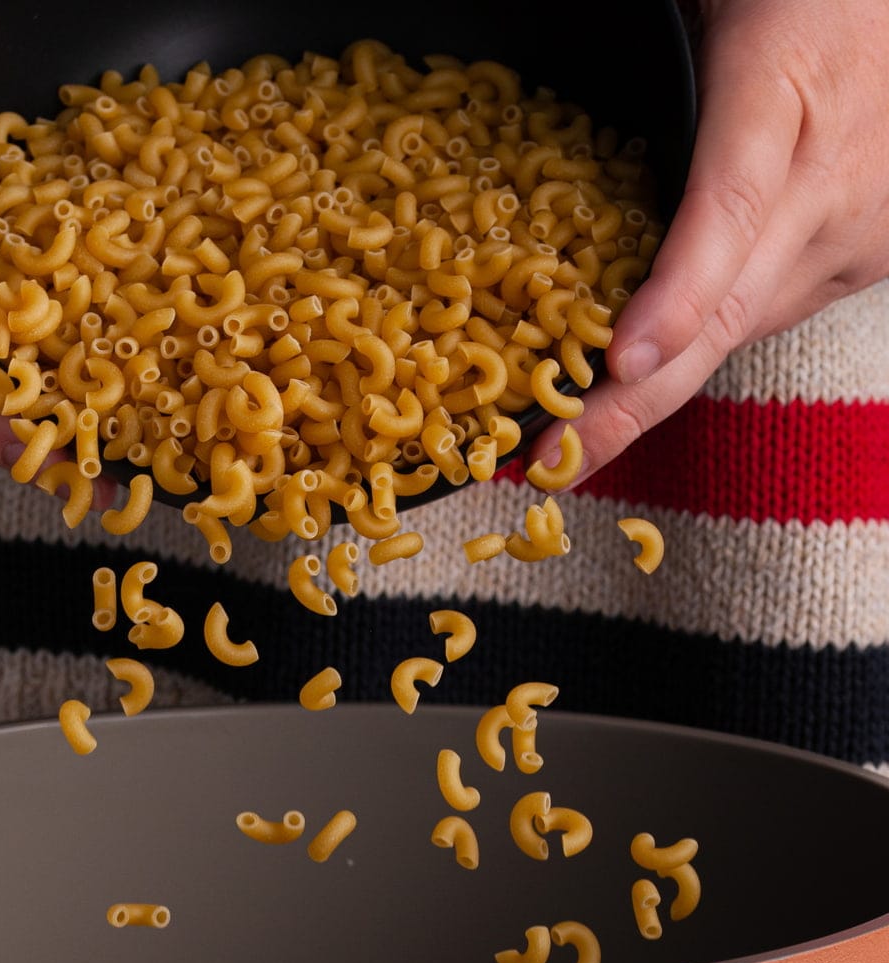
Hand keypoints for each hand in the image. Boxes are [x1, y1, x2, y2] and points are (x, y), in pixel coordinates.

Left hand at [531, 0, 888, 481]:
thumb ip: (651, 53)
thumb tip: (550, 94)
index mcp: (784, 89)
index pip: (729, 210)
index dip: (676, 295)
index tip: (623, 363)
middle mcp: (830, 178)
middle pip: (728, 311)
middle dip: (635, 405)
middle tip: (556, 464)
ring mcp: (858, 229)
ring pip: (741, 327)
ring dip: (659, 374)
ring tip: (574, 425)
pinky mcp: (868, 257)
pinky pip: (768, 310)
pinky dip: (708, 328)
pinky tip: (651, 343)